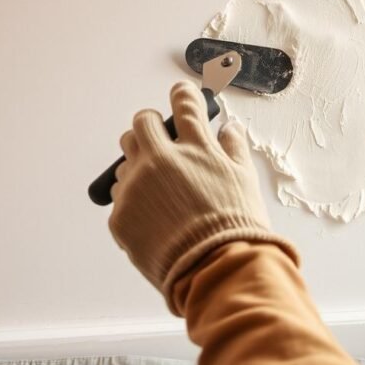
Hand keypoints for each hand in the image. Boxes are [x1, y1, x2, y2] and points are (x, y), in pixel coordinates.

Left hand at [108, 81, 284, 314]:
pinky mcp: (120, 215)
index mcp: (196, 147)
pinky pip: (120, 196)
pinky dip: (134, 200)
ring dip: (139, 164)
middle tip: (162, 142)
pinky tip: (154, 217)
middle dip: (150, 127)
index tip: (181, 93)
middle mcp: (161, 160)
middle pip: (142, 123)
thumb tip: (229, 128)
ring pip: (125, 158)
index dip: (182, 94)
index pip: (184, 104)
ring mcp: (137, 186)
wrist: (215, 271)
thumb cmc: (236, 229)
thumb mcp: (245, 182)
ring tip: (161, 190)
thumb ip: (233, 149)